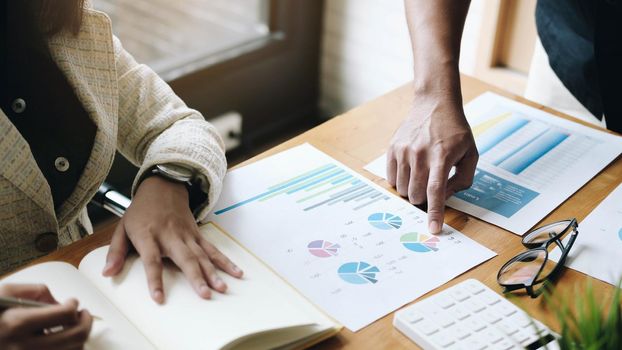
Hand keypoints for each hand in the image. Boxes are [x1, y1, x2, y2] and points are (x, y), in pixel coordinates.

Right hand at [0, 284, 92, 349]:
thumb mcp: (5, 293)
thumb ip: (36, 292)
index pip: (64, 314)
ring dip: (78, 339)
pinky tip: (62, 342)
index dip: (74, 306)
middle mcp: (24, 347)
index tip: (72, 303)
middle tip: (83, 315)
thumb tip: (57, 301)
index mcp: (17, 324)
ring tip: (73, 329)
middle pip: (75, 336)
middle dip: (85, 322)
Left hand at [102, 176, 242, 303]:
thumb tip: (107, 274)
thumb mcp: (122, 228)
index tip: (159, 298)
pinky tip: (236, 272)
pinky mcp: (198, 235)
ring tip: (222, 288)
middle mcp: (170, 236)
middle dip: (196, 277)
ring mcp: (187, 235)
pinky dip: (225, 261)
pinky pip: (213, 249)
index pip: (152, 260)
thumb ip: (115, 252)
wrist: (163, 186)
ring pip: (202, 255)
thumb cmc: (140, 211)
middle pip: (185, 258)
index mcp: (149, 236)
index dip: (155, 279)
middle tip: (205, 294)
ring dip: (213, 272)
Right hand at [387, 92, 477, 233]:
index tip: (433, 228)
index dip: (434, 212)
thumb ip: (463, 180)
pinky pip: (391, 178)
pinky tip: (410, 170)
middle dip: (424, 199)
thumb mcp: (471, 153)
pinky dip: (400, 181)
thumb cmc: (455, 131)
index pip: (436, 190)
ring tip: (421, 175)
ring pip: (401, 189)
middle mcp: (420, 154)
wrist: (434, 104)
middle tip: (431, 187)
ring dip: (411, 190)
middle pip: (416, 194)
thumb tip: (445, 198)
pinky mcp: (392, 148)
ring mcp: (404, 151)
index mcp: (442, 156)